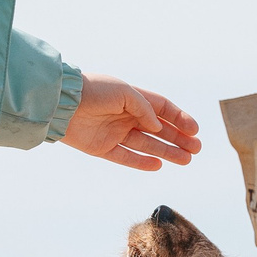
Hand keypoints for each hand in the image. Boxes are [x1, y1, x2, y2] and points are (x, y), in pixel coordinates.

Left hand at [61, 76, 201, 170]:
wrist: (60, 103)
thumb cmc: (93, 91)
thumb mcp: (124, 92)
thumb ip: (144, 108)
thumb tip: (157, 125)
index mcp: (132, 98)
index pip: (162, 109)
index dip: (179, 118)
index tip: (195, 130)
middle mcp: (125, 116)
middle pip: (158, 129)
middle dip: (178, 139)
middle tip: (196, 149)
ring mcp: (115, 132)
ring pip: (146, 145)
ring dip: (167, 152)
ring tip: (186, 160)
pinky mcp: (103, 148)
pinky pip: (126, 157)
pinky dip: (142, 162)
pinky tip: (159, 165)